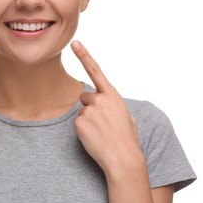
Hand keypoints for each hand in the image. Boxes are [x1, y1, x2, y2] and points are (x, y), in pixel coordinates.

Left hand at [71, 41, 142, 175]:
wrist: (123, 158)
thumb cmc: (127, 138)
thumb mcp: (127, 117)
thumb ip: (115, 106)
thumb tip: (107, 105)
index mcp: (113, 96)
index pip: (96, 71)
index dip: (84, 56)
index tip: (75, 43)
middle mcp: (100, 99)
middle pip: (85, 97)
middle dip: (90, 107)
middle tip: (102, 123)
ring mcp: (89, 111)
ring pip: (81, 112)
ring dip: (88, 120)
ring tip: (100, 132)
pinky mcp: (79, 123)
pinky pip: (77, 123)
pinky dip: (83, 130)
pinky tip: (94, 137)